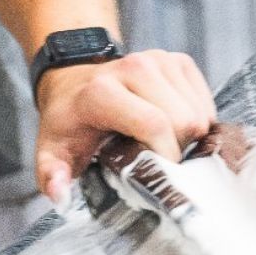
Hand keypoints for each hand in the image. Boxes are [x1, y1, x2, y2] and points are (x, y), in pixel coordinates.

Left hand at [34, 50, 216, 201]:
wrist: (73, 84)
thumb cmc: (66, 124)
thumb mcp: (50, 153)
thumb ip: (51, 176)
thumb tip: (58, 194)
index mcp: (101, 92)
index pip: (154, 124)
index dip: (165, 155)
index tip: (157, 175)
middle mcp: (134, 67)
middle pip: (183, 120)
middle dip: (176, 150)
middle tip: (154, 162)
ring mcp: (160, 60)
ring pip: (199, 114)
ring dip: (187, 138)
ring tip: (158, 145)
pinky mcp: (179, 61)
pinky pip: (205, 103)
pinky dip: (195, 123)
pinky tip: (169, 129)